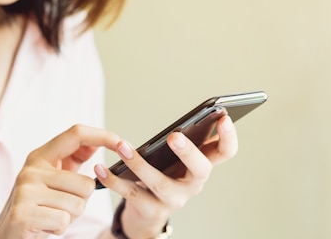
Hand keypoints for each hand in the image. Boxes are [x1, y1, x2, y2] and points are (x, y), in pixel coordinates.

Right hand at [0, 125, 119, 238]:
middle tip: (59, 207)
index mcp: (40, 156)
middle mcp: (32, 169)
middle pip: (86, 183)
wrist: (4, 237)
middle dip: (81, 202)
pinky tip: (43, 227)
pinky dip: (58, 229)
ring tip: (50, 216)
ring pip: (78, 205)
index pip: (76, 134)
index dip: (103, 136)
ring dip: (69, 217)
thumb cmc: (36, 208)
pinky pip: (63, 221)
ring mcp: (26, 190)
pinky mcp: (23, 213)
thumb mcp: (50, 179)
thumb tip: (97, 142)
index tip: (124, 143)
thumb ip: (70, 161)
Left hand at [94, 113, 237, 238]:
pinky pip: (131, 194)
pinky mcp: (151, 210)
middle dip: (189, 153)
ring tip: (122, 147)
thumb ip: (183, 142)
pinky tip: (101, 168)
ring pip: (160, 183)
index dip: (229, 137)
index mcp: (201, 166)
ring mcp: (174, 200)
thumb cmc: (163, 175)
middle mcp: (192, 185)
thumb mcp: (175, 160)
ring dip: (140, 164)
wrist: (146, 214)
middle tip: (175, 136)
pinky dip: (114, 180)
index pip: (225, 152)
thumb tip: (185, 121)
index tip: (224, 117)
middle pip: (201, 169)